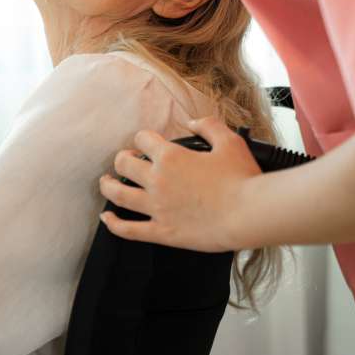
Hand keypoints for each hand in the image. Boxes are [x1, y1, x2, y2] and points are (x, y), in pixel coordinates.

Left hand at [97, 116, 261, 251]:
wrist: (248, 214)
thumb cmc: (242, 178)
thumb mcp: (229, 141)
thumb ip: (208, 125)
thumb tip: (191, 122)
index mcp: (170, 156)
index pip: (143, 139)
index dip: (144, 138)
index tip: (147, 143)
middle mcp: (157, 180)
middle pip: (123, 164)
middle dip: (122, 159)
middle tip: (125, 160)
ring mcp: (156, 207)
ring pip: (118, 194)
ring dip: (108, 186)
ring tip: (106, 183)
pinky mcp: (162, 231)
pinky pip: (128, 230)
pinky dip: (113, 224)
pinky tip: (106, 218)